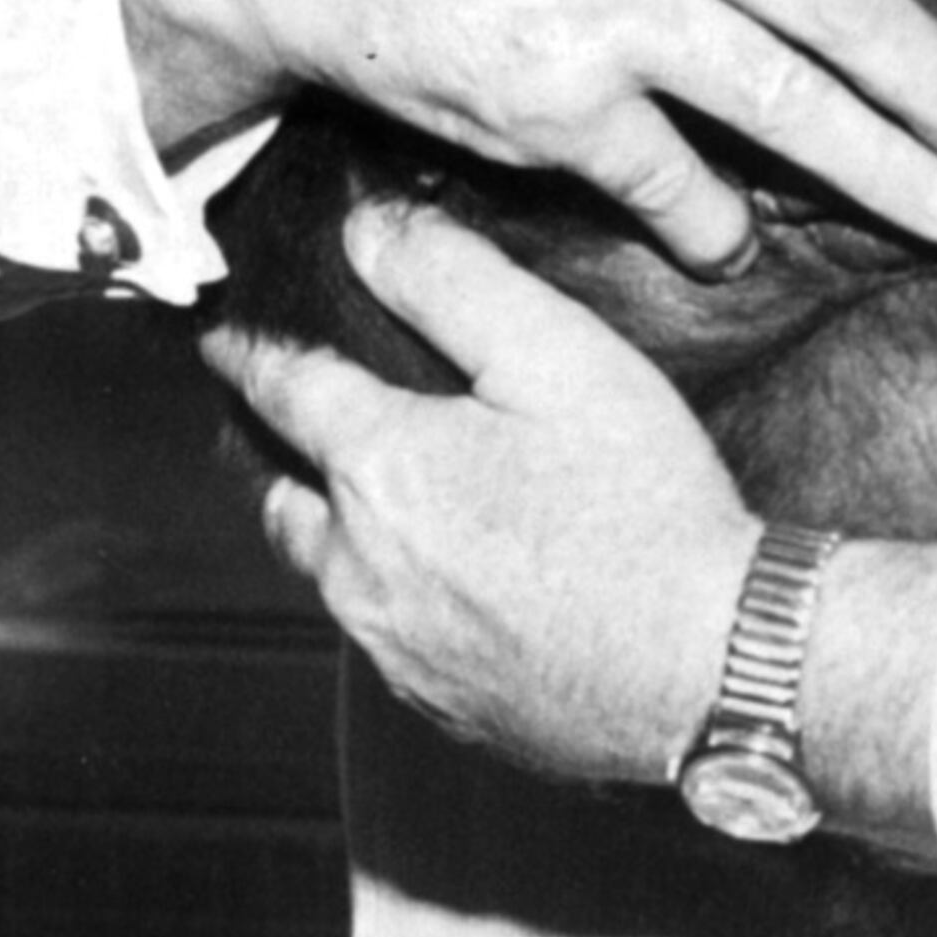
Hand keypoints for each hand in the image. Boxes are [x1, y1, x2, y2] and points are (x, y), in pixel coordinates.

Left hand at [211, 203, 754, 790]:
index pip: (280, 388)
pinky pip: (397, 647)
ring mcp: (396, 647)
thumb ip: (454, 281)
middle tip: (301, 436)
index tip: (226, 340)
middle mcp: (361, 564)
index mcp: (378, 465)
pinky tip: (474, 596)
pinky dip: (412, 609)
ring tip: (393, 517)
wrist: (710, 665)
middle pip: (284, 501)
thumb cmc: (644, 504)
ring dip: (348, 542)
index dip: (250, 354)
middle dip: (287, 463)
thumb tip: (368, 228)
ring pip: (339, 581)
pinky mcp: (443, 707)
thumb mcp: (561, 357)